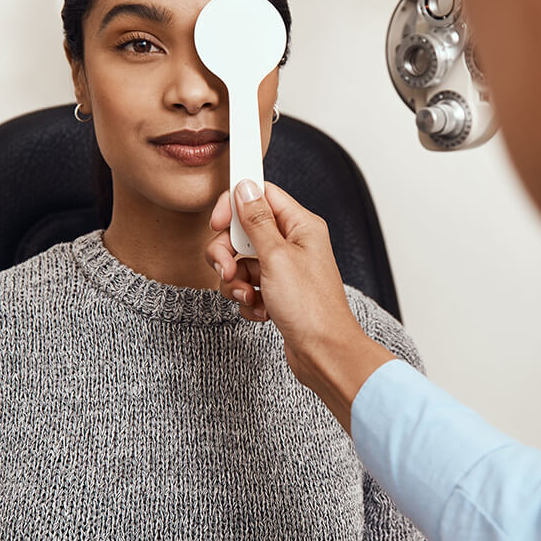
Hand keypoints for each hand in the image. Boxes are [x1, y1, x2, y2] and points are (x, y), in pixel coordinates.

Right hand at [206, 180, 393, 429]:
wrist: (322, 353)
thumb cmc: (310, 307)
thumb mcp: (276, 256)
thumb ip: (256, 220)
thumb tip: (245, 186)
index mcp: (301, 225)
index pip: (262, 195)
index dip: (235, 205)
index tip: (218, 223)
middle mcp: (294, 243)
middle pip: (244, 231)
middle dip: (228, 253)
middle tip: (227, 270)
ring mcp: (285, 269)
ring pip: (241, 262)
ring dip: (236, 281)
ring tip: (249, 297)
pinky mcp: (277, 292)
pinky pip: (248, 286)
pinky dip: (247, 299)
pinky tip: (261, 311)